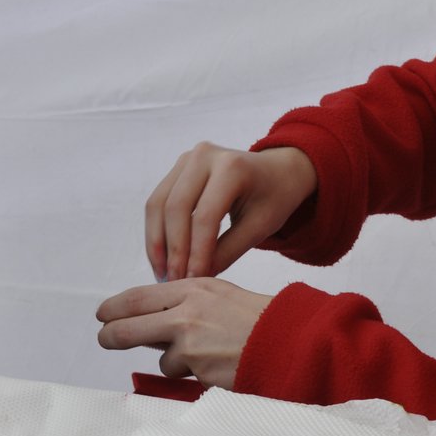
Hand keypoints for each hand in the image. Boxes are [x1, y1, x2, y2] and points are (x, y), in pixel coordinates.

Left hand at [95, 278, 273, 387]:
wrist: (286, 338)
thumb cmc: (255, 319)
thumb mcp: (218, 296)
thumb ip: (184, 305)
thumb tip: (150, 322)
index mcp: (192, 287)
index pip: (140, 296)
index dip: (116, 306)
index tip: (104, 312)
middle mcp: (187, 309)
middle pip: (129, 325)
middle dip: (112, 335)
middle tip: (104, 338)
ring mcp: (189, 338)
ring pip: (159, 356)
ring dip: (172, 360)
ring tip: (204, 353)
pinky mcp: (196, 364)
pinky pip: (179, 372)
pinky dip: (191, 372)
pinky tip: (215, 364)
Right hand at [145, 143, 316, 279]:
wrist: (277, 171)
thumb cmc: (274, 198)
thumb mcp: (260, 228)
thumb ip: (227, 252)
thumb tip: (194, 278)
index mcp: (233, 166)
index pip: (206, 216)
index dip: (196, 252)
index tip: (192, 280)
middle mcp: (205, 155)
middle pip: (176, 208)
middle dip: (173, 249)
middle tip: (173, 280)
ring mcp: (187, 158)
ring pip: (159, 204)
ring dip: (157, 242)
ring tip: (164, 273)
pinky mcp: (177, 167)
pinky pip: (158, 201)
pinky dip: (157, 231)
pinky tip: (163, 257)